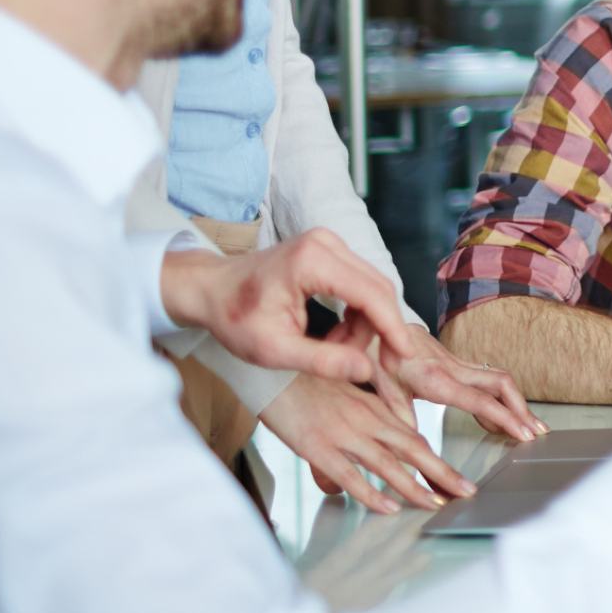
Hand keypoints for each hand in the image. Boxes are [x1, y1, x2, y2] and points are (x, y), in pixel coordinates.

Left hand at [160, 229, 424, 384]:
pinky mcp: (329, 251)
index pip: (372, 294)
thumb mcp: (273, 350)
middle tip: (371, 365)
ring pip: (371, 289)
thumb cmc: (233, 317)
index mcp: (311, 262)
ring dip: (363, 325)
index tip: (402, 358)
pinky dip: (354, 314)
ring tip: (332, 350)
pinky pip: (360, 284)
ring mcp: (329, 243)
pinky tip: (331, 335)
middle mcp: (326, 243)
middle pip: (378, 289)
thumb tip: (366, 369)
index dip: (393, 329)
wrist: (209, 290)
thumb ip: (321, 360)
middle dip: (378, 331)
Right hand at [259, 373, 474, 515]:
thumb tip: (378, 443)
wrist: (271, 365)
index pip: (413, 437)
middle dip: (442, 473)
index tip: (454, 479)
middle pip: (413, 450)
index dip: (436, 460)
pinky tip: (386, 507)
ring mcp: (342, 433)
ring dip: (415, 487)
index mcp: (373, 407)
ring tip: (435, 504)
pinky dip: (370, 492)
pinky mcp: (316, 446)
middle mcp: (365, 420)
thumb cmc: (306, 379)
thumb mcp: (343, 394)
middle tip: (467, 492)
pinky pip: (348, 474)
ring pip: (388, 465)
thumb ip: (363, 419)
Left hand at [387, 330, 544, 442]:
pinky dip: (497, 398)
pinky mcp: (455, 364)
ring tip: (526, 426)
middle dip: (523, 408)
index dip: (506, 418)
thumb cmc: (378, 358)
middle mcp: (452, 369)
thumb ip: (401, 419)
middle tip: (538, 431)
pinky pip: (484, 379)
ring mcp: (456, 364)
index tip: (523, 434)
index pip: (480, 401)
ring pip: (497, 379)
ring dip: (515, 402)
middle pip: (501, 383)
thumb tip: (412, 449)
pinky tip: (495, 417)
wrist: (377, 328)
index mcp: (436, 380)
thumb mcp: (384, 392)